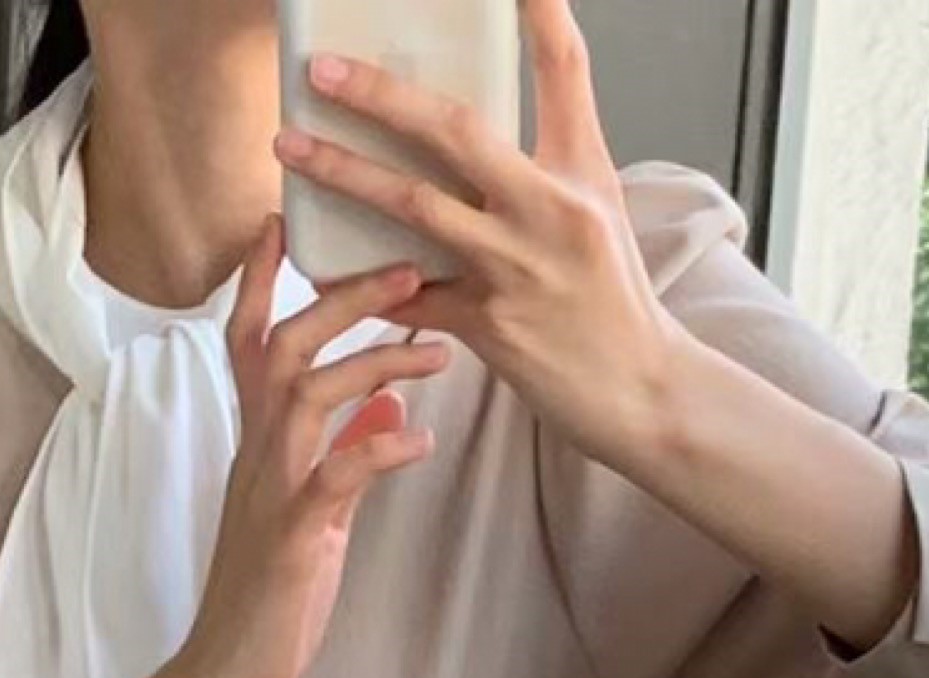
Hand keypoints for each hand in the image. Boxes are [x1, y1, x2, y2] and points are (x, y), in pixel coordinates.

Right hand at [163, 217, 451, 677]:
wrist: (228, 676)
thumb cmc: (270, 596)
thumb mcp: (316, 513)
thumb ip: (345, 452)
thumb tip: (387, 404)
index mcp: (259, 444)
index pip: (253, 340)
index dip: (268, 278)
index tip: (292, 220)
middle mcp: (258, 454)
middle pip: (287, 344)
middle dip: (347, 299)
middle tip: (413, 267)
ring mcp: (272, 494)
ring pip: (306, 394)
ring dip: (374, 362)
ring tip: (438, 352)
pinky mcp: (293, 540)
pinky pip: (335, 478)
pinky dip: (380, 451)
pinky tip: (422, 441)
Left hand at [272, 0, 693, 478]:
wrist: (638, 389)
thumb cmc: (611, 294)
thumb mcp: (595, 207)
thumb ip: (545, 155)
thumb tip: (476, 121)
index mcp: (580, 169)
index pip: (564, 68)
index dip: (539, 12)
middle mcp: (549, 209)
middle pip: (456, 131)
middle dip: (382, 95)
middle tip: (322, 70)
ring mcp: (516, 268)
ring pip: (415, 207)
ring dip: (345, 174)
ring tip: (290, 148)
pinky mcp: (490, 326)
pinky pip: (409, 295)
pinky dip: (362, 281)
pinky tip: (317, 262)